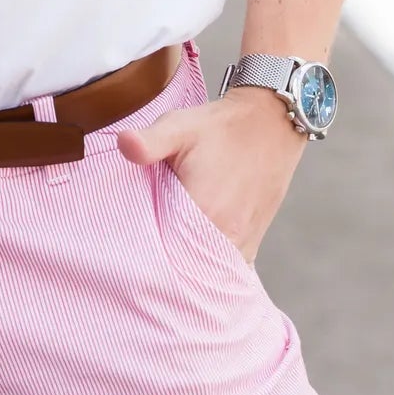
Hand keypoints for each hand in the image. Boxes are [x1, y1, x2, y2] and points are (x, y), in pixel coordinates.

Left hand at [116, 83, 306, 262]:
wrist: (270, 123)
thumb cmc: (219, 126)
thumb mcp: (179, 126)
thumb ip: (149, 141)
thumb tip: (123, 144)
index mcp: (204, 212)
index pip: (166, 255)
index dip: (146, 257)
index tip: (129, 253)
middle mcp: (227, 235)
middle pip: (188, 269)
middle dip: (166, 269)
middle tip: (143, 261)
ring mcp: (243, 242)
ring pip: (209, 271)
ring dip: (189, 269)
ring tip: (166, 263)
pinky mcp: (252, 240)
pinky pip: (227, 267)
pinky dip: (210, 267)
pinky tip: (193, 259)